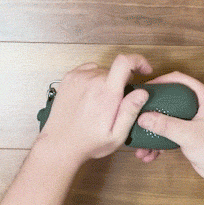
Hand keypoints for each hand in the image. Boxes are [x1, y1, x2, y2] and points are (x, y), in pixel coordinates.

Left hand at [37, 54, 152, 163]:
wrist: (60, 144)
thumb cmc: (88, 142)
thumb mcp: (116, 135)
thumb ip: (130, 111)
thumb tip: (142, 92)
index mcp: (106, 93)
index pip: (124, 62)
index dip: (138, 60)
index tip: (144, 69)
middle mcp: (91, 80)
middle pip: (115, 70)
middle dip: (120, 82)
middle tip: (115, 103)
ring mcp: (78, 77)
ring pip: (101, 71)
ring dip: (106, 82)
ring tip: (99, 102)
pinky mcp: (68, 78)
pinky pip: (88, 70)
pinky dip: (93, 79)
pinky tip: (90, 95)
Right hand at [135, 71, 203, 180]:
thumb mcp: (188, 134)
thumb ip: (165, 125)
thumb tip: (143, 117)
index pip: (179, 79)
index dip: (161, 80)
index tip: (145, 88)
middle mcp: (199, 105)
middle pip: (171, 98)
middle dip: (153, 108)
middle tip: (137, 110)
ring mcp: (194, 120)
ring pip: (168, 118)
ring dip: (154, 130)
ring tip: (140, 141)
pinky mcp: (190, 134)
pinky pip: (170, 133)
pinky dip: (160, 142)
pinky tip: (150, 153)